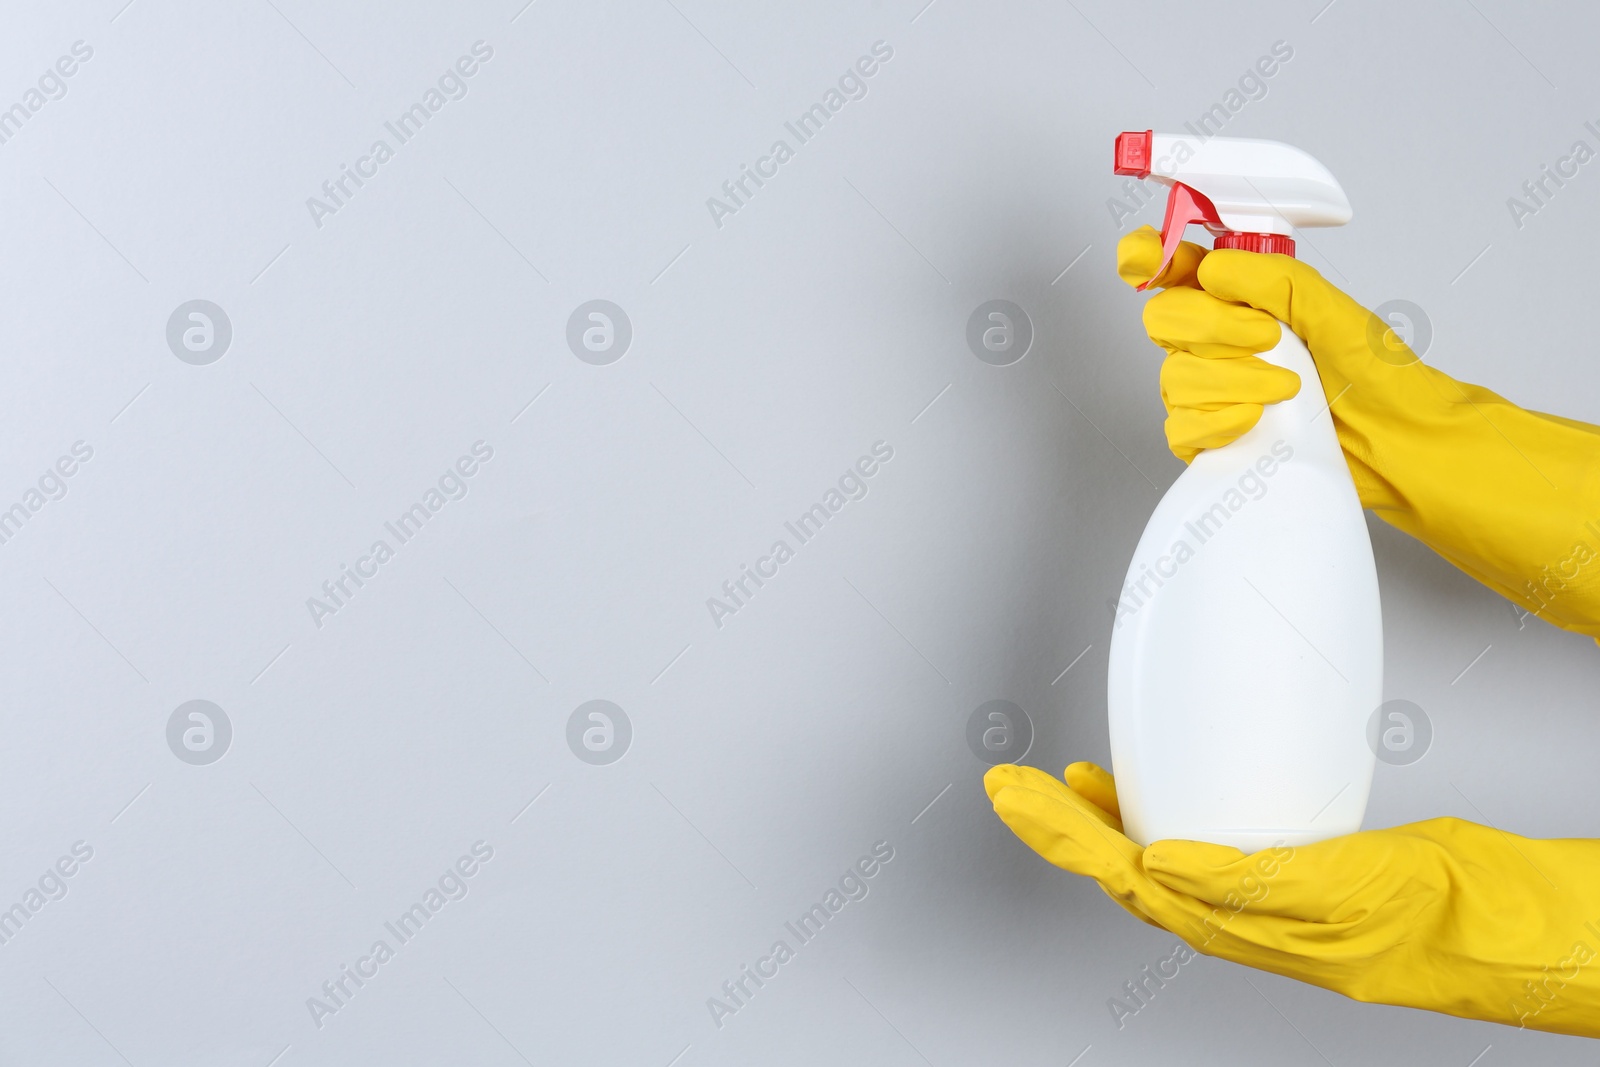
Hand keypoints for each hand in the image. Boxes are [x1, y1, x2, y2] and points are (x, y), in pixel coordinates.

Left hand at [986, 761, 1599, 1036]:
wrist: (1492, 926)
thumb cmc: (1426, 921)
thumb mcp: (1334, 894)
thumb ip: (1244, 882)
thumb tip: (1156, 864)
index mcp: (1228, 922)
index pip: (1117, 873)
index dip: (1058, 834)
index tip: (1013, 795)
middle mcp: (1225, 911)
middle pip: (1115, 865)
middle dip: (1056, 826)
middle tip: (1008, 784)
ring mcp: (1245, 892)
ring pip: (1145, 856)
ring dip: (1094, 822)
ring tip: (1057, 787)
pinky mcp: (1273, 865)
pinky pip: (1188, 841)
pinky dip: (1149, 813)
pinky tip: (1136, 793)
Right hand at [1116, 225, 1599, 639]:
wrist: (1397, 441)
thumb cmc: (1377, 376)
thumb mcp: (1330, 308)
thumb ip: (1272, 279)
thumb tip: (1211, 270)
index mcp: (1239, 296)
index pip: (1170, 266)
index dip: (1146, 256)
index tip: (1147, 261)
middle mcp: (1216, 338)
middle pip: (1164, 320)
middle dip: (1213, 328)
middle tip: (1268, 339)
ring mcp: (1211, 388)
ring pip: (1175, 377)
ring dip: (1232, 381)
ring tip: (1286, 389)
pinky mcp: (1213, 436)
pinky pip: (1181, 427)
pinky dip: (1218, 422)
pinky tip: (1256, 421)